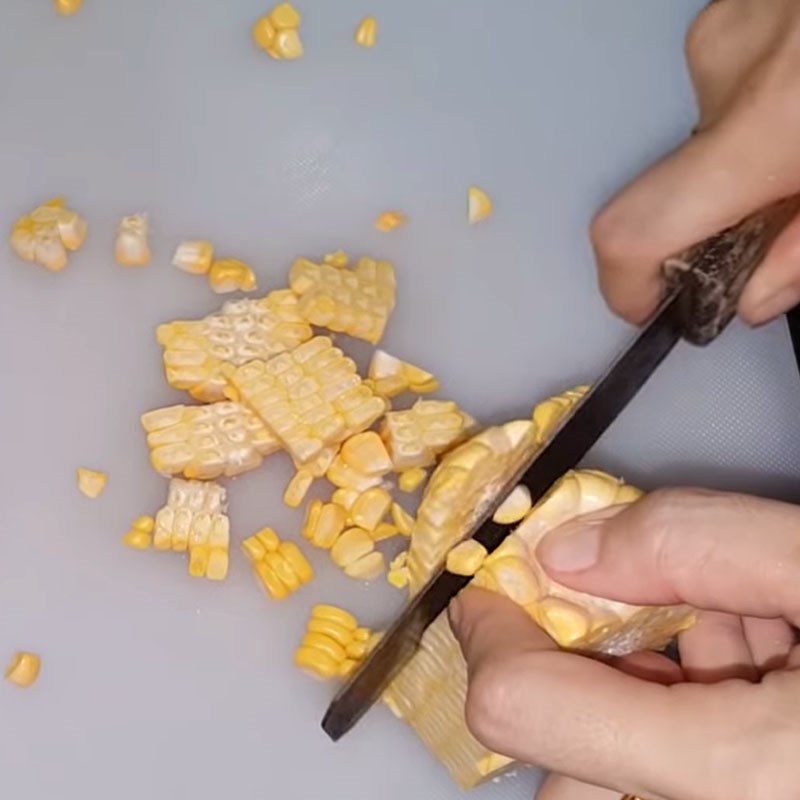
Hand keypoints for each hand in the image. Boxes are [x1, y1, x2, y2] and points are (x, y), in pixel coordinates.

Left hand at [449, 488, 799, 799]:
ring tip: (732, 617)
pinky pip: (671, 763)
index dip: (490, 627)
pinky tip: (755, 649)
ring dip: (642, 675)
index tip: (490, 579)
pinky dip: (683, 700)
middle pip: (563, 742)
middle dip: (579, 653)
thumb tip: (568, 551)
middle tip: (639, 592)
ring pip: (617, 758)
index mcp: (728, 772)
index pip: (522, 708)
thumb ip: (696, 544)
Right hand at [591, 0, 799, 326]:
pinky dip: (764, 112)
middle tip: (792, 201)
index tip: (658, 301)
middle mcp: (723, 73)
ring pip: (710, 138)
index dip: (626, 284)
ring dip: (753, 158)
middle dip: (727, 214)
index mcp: (766, 128)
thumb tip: (755, 295)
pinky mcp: (731, 8)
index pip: (632, 231)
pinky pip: (729, 89)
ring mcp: (722, 30)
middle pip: (678, 187)